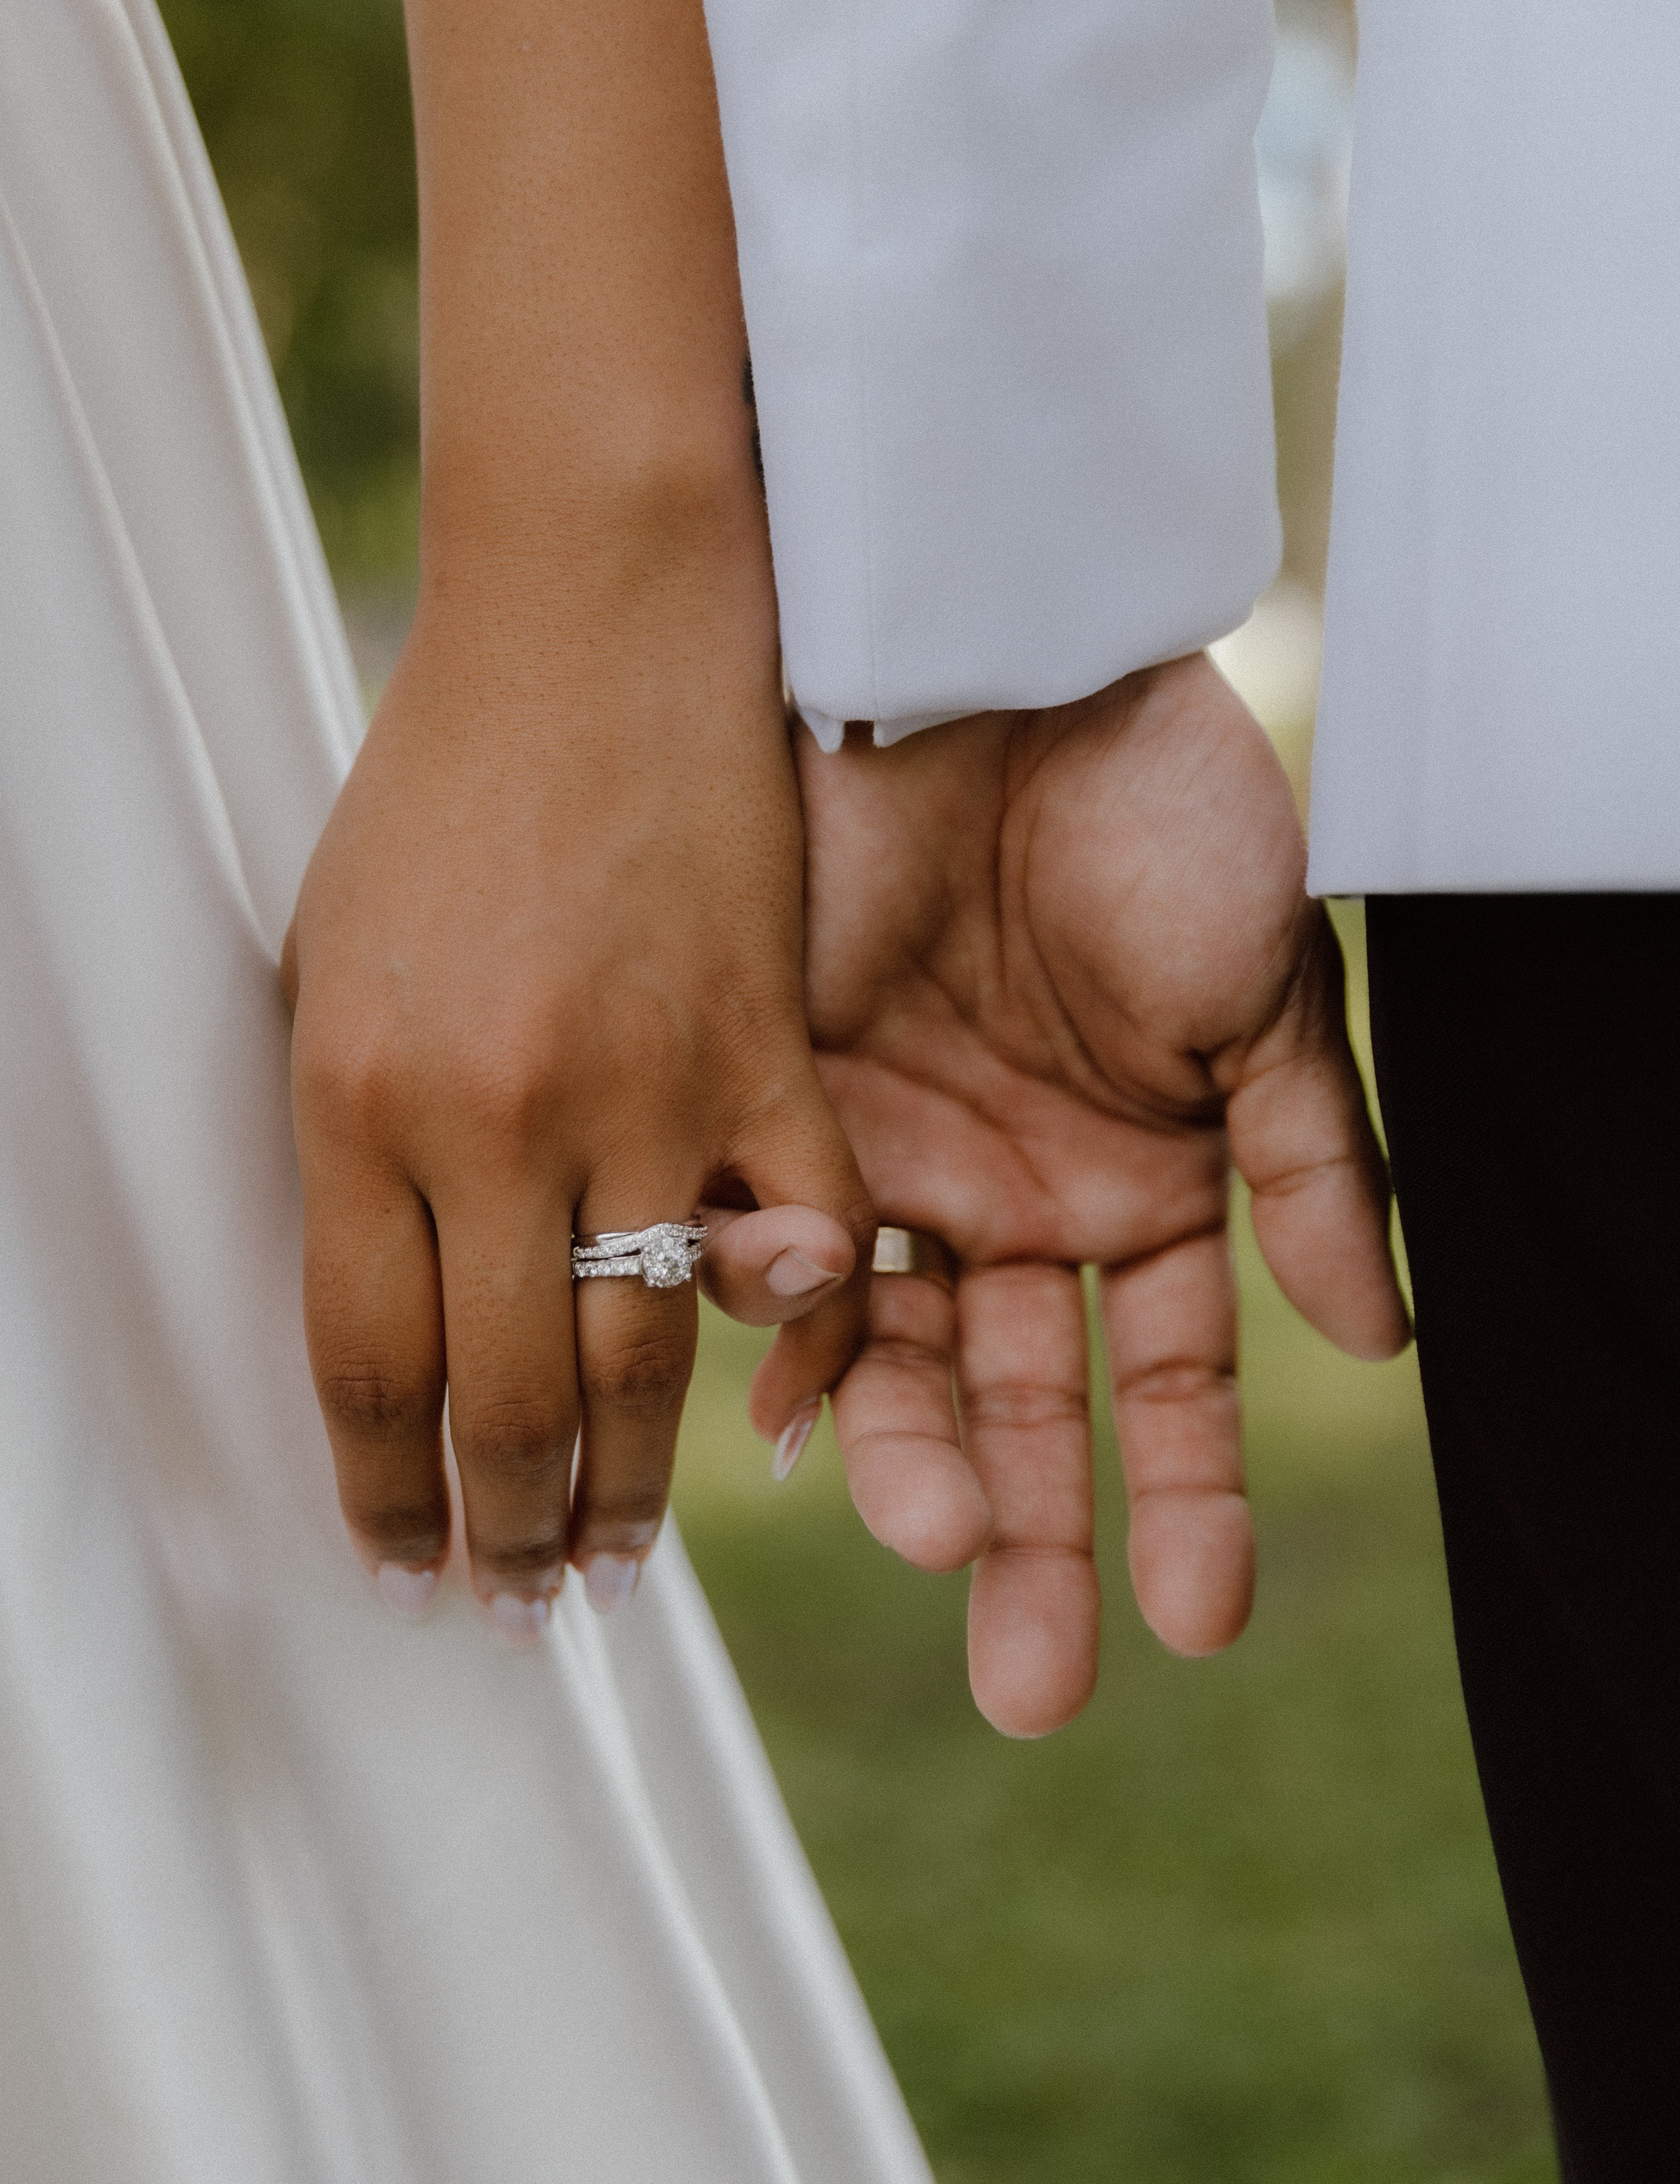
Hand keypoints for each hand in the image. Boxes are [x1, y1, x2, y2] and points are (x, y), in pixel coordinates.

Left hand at [284, 530, 870, 1636]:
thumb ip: (356, 1141)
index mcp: (360, 1098)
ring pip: (643, 1361)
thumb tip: (386, 1304)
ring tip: (604, 1562)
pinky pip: (797, 1250)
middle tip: (510, 1599)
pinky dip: (789, 1350)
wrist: (596, 626)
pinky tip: (764, 1424)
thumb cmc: (448, 787)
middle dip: (501, 1532)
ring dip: (623, 1489)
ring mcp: (642, 1093)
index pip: (364, 1364)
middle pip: (503, 1397)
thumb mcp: (337, 965)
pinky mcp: (764, 1057)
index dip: (382, 1494)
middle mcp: (494, 1121)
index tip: (398, 1562)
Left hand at [754, 653, 1409, 1731]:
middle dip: (1032, 1541)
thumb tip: (1380, 1348)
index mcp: (1145, 1186)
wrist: (1001, 664)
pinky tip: (803, 1416)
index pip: (1167, 1385)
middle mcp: (1017, 1200)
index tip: (1198, 1623)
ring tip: (933, 1538)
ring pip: (899, 1358)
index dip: (1188, 1503)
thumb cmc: (1158, 810)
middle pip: (1023, 1408)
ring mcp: (898, 1161)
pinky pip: (782, 1255)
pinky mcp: (785, 1106)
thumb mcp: (1270, 993)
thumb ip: (1312, 1169)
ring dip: (915, 1463)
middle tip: (1034, 1682)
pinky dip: (793, 1337)